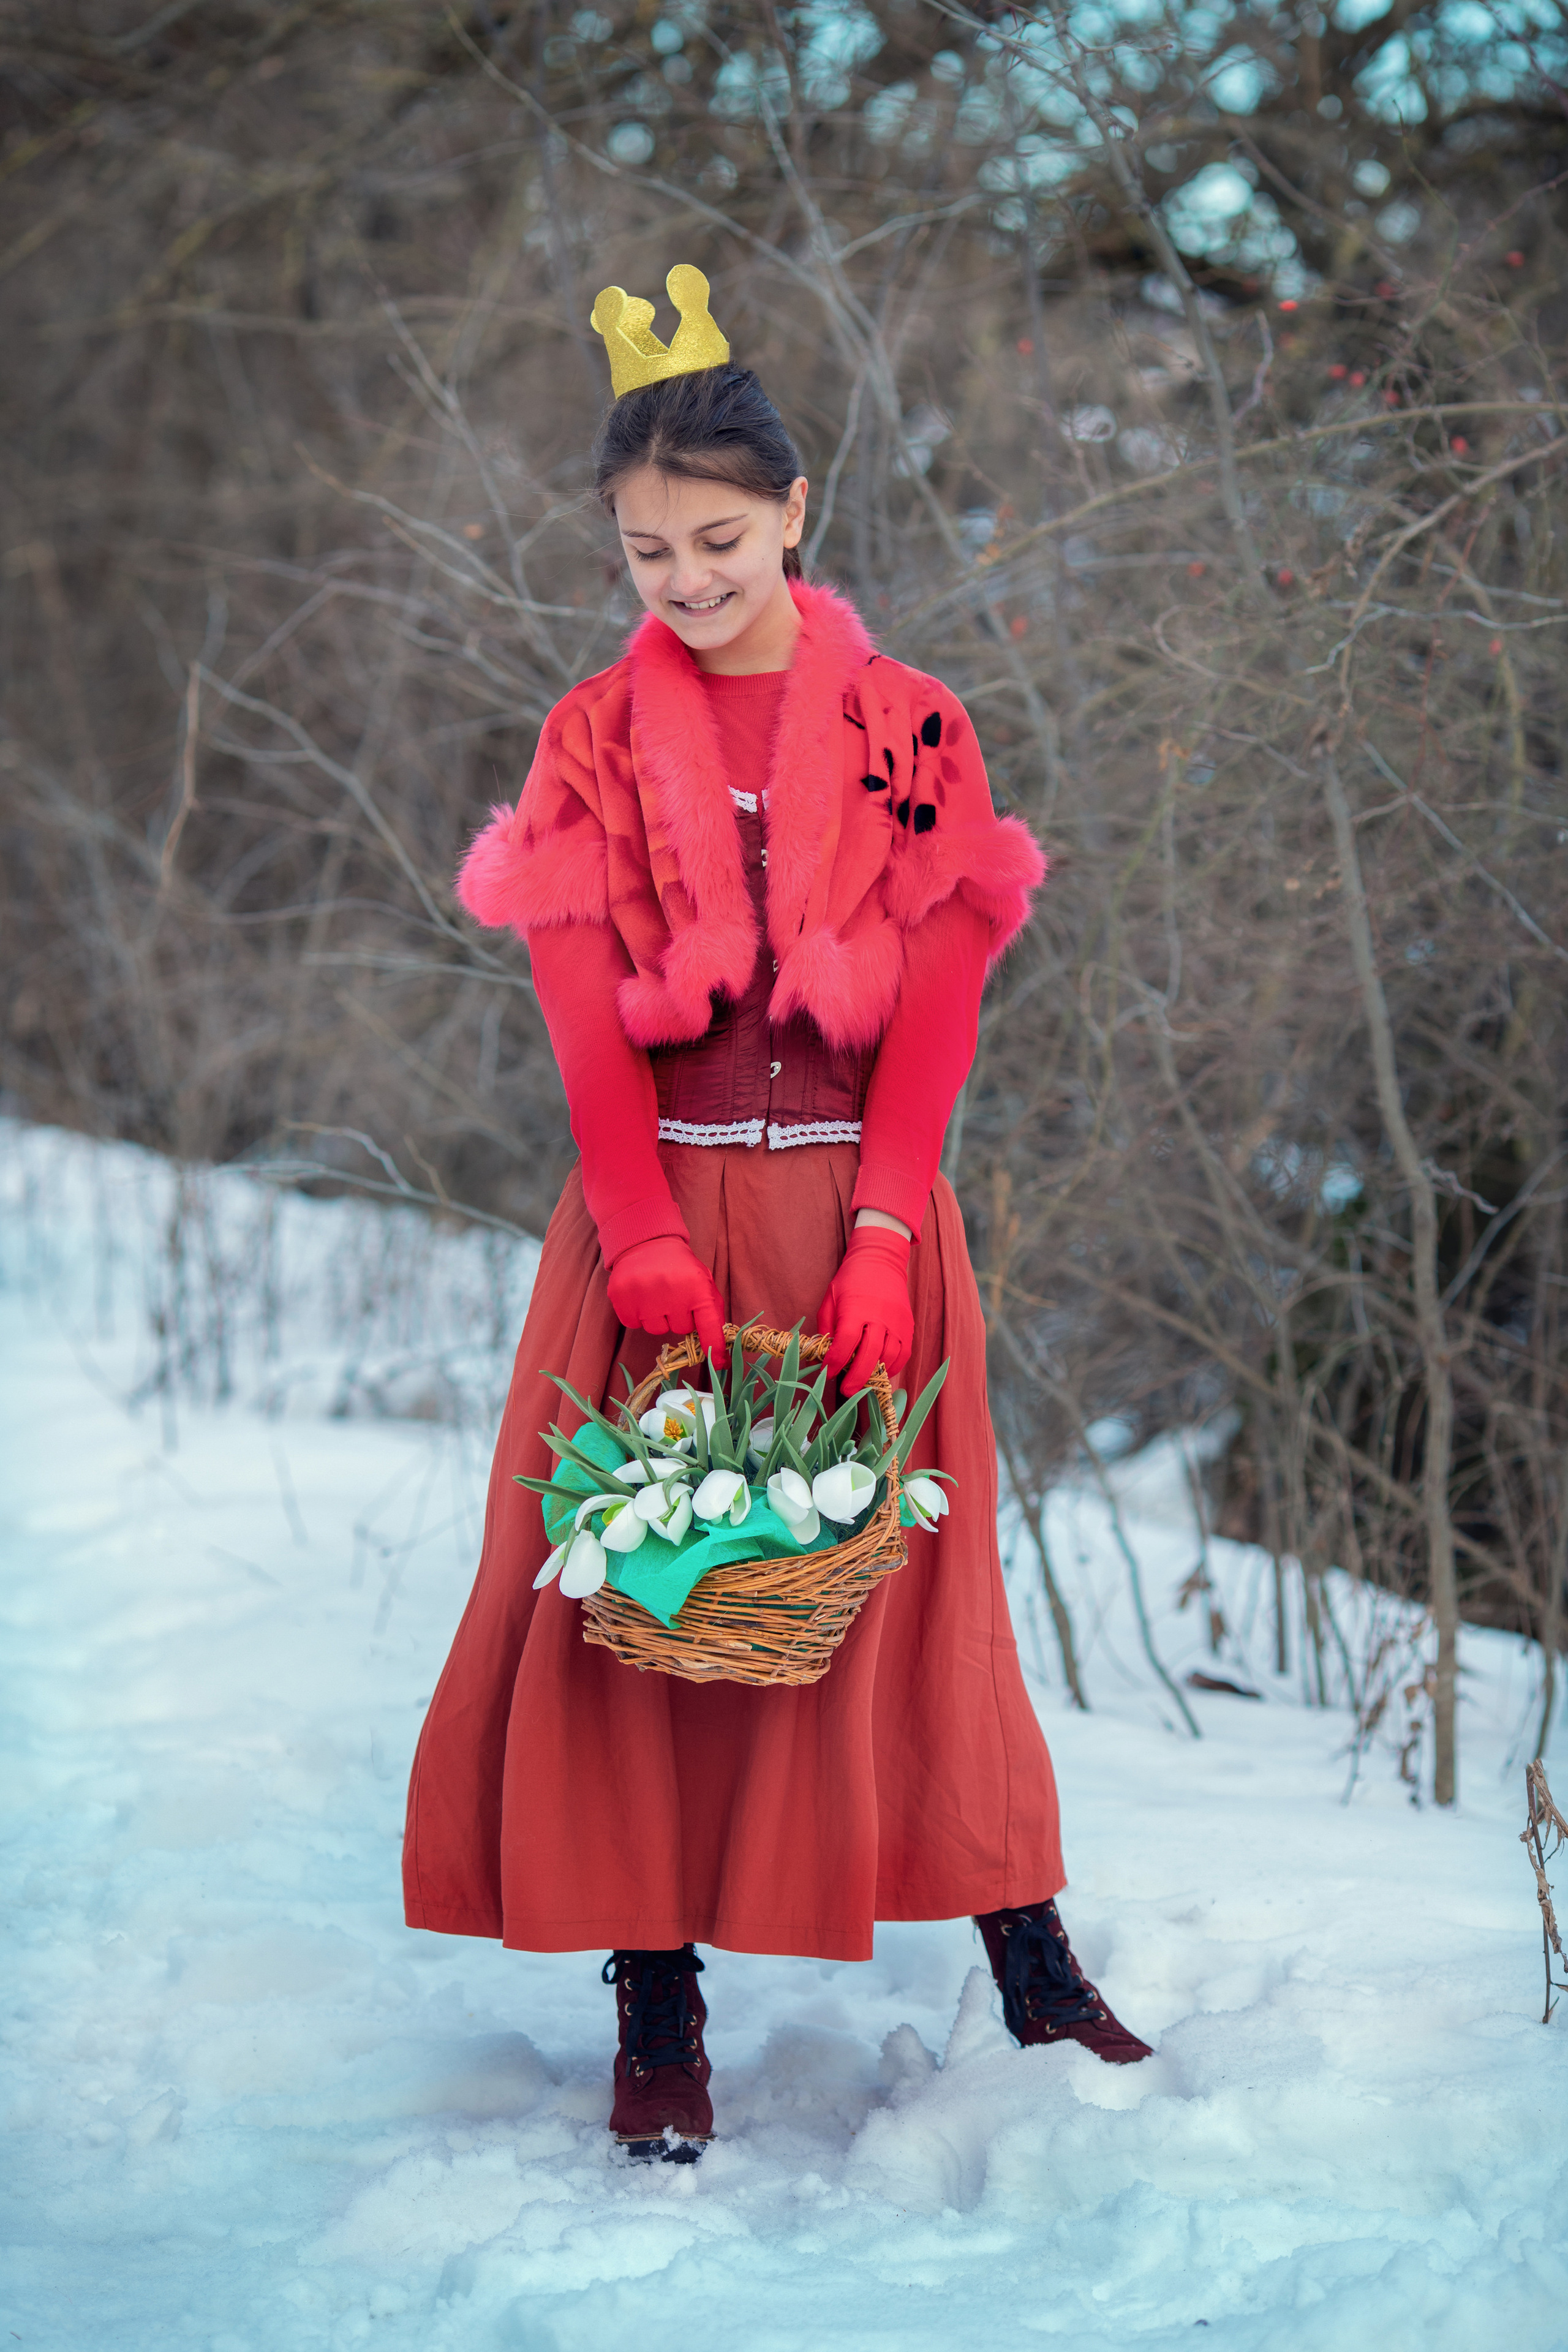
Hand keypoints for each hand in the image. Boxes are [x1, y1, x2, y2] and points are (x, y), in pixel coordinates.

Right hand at [607, 1236, 725, 1356]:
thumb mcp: (702, 1281)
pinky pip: (633, 1324)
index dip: (715, 1347)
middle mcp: (672, 1293)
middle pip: (680, 1329)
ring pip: (656, 1329)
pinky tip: (640, 1295)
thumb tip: (717, 1348)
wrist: (645, 1241)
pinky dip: (637, 1314)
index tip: (720, 1363)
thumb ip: (711, 1311)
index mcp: (697, 1287)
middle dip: (679, 1317)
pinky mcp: (622, 1299)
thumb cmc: (679, 1266)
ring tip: (656, 1294)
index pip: (710, 1326)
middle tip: (674, 1296)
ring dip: (657, 1317)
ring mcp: (645, 1297)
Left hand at [815, 1223, 913, 1394]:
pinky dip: (893, 1367)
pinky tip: (881, 1372)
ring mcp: (896, 1323)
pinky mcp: (907, 1326)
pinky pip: (903, 1354)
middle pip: (870, 1354)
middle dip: (857, 1377)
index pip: (846, 1342)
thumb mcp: (830, 1298)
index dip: (835, 1361)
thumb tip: (826, 1353)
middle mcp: (879, 1317)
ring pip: (889, 1357)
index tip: (827, 1372)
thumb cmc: (850, 1280)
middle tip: (847, 1390)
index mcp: (856, 1309)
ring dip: (875, 1374)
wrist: (881, 1261)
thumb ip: (827, 1326)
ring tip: (862, 1382)